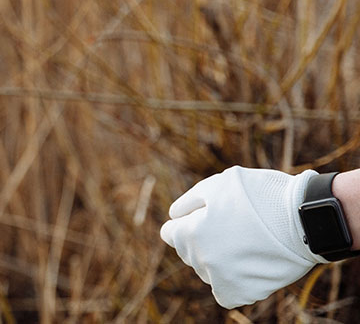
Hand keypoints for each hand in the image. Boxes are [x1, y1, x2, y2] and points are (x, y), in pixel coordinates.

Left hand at [160, 166, 325, 308]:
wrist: (305, 219)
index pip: (171, 234)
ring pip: (207, 271)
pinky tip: (247, 264)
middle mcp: (201, 260)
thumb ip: (188, 203)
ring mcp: (222, 279)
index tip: (205, 218)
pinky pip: (226, 291)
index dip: (187, 222)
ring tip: (245, 242)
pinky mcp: (243, 293)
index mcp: (190, 233)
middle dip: (202, 239)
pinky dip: (233, 281)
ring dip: (217, 259)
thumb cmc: (260, 195)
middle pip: (189, 252)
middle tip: (233, 226)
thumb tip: (174, 217)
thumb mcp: (217, 184)